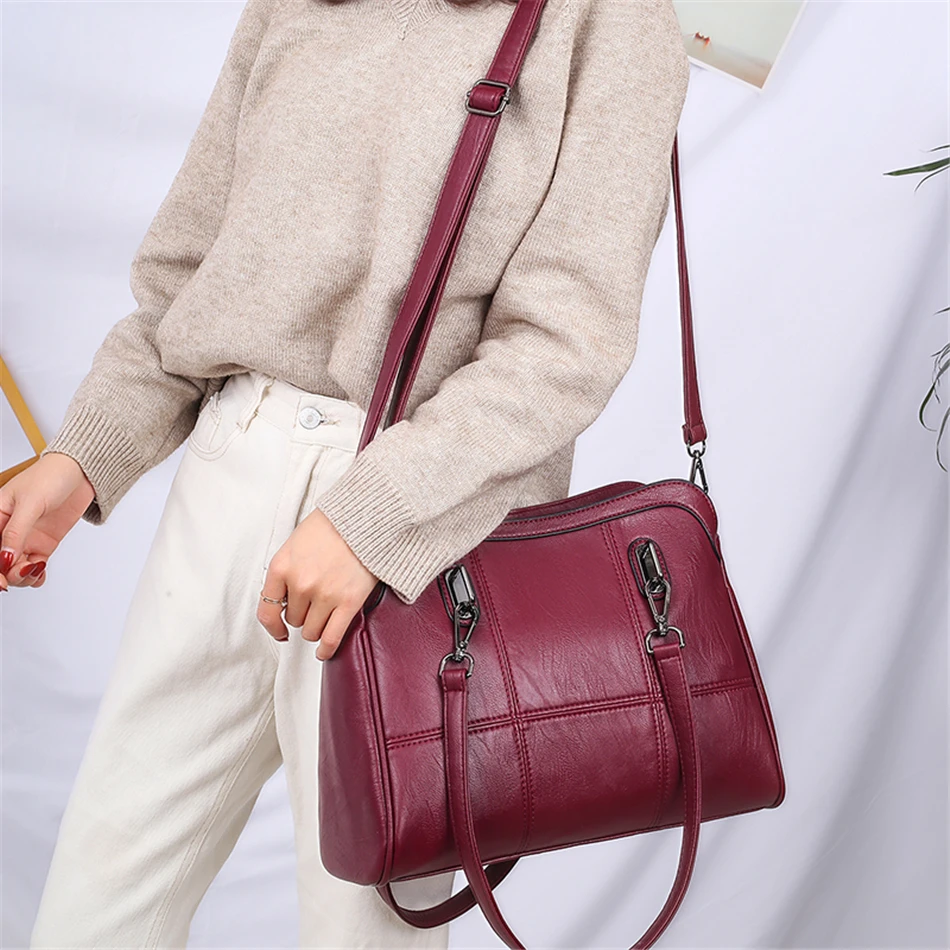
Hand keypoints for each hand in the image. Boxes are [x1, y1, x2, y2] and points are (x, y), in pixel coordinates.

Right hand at [0, 452, 95, 591]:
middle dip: (8, 573)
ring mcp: (26, 539)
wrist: (82, 473)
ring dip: (23, 576)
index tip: (2, 578)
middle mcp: (8, 530)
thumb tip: (4, 558)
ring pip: (16, 569)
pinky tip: (41, 573)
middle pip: (1, 562)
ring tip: (36, 568)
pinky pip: (34, 567)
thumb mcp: (31, 503)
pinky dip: (36, 575)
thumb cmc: (51, 476)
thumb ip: (17, 531)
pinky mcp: (44, 544)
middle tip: (22, 571)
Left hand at [258, 507, 380, 659]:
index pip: (267, 611)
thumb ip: (287, 572)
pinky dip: (326, 649)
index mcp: (282, 567)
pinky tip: (324, 651)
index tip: (279, 631)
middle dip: (303, 614)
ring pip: (311, 631)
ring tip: (326, 615)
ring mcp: (325, 594)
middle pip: (294, 620)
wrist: (366, 516)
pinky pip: (331, 637)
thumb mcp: (296, 543)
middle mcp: (300, 583)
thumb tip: (284, 600)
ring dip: (316, 626)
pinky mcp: (348, 602)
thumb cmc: (334, 525)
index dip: (273, 626)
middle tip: (316, 602)